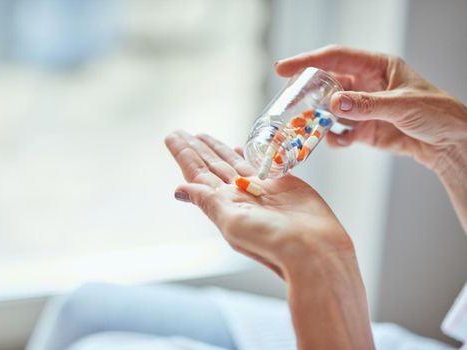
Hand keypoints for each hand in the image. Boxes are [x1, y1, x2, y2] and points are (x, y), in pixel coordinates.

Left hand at [165, 130, 373, 348]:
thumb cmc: (271, 241)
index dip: (184, 154)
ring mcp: (260, 189)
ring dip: (217, 148)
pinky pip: (259, 164)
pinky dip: (247, 155)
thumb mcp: (232, 222)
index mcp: (223, 203)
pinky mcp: (282, 184)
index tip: (172, 136)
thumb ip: (208, 201)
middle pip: (211, 164)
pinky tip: (237, 148)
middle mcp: (238, 195)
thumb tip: (179, 190)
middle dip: (196, 148)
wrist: (313, 250)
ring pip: (231, 162)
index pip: (197, 173)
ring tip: (202, 135)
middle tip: (179, 131)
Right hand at [275, 45, 466, 176]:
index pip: (336, 58)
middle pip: (327, 82)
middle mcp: (365, 84)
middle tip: (289, 102)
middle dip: (307, 92)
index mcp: (376, 67)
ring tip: (309, 127)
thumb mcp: (403, 105)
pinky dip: (333, 138)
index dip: (308, 61)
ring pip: (329, 109)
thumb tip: (334, 103)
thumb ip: (367, 105)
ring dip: (318, 118)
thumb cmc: (437, 113)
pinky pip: (339, 132)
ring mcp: (362, 107)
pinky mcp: (362, 129)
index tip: (283, 68)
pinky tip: (338, 142)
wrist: (449, 143)